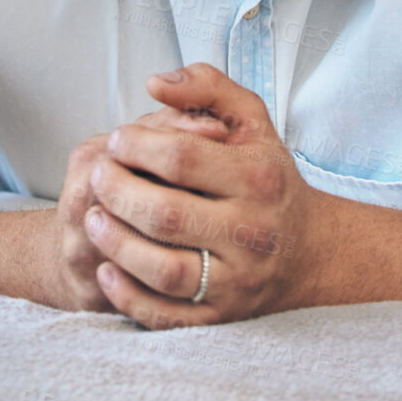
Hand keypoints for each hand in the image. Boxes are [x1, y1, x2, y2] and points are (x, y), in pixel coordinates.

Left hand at [82, 64, 322, 328]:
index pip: (183, 158)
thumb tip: (154, 83)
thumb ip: (207, 87)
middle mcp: (251, 232)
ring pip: (165, 271)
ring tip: (94, 218)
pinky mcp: (222, 317)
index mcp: (258, 178)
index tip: (117, 138)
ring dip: (118, 244)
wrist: (307, 250)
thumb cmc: (268, 175)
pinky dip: (129, 296)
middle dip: (120, 192)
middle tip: (100, 175)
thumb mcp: (250, 120)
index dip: (139, 146)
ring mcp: (237, 281)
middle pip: (167, 215)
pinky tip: (107, 268)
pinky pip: (168, 316)